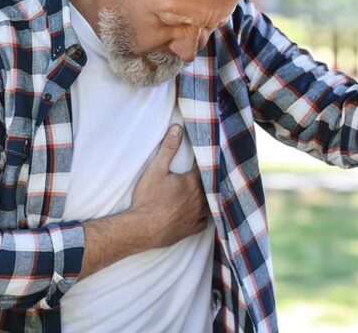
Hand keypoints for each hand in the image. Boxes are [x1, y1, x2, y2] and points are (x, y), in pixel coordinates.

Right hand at [129, 124, 209, 247]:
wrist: (142, 228)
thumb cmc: (148, 198)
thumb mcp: (156, 169)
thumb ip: (168, 148)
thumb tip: (178, 128)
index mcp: (193, 182)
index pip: (208, 168)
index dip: (209, 162)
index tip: (211, 157)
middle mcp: (200, 199)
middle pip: (213, 186)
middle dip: (213, 179)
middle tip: (214, 172)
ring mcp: (198, 215)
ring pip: (212, 203)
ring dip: (212, 197)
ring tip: (212, 191)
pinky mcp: (193, 229)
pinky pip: (206, 221)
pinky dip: (207, 215)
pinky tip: (205, 212)